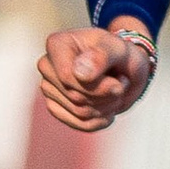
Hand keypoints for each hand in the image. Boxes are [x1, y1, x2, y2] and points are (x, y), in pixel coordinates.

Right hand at [36, 23, 156, 133]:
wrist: (122, 68)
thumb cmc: (119, 54)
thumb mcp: (119, 49)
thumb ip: (102, 57)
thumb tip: (80, 73)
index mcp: (57, 44)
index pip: (67, 76)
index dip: (98, 86)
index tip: (120, 80)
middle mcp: (47, 66)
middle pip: (76, 97)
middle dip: (107, 95)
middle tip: (121, 82)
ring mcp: (48, 88)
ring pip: (80, 112)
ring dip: (108, 106)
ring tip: (115, 90)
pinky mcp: (56, 108)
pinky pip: (81, 124)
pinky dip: (101, 120)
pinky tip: (109, 107)